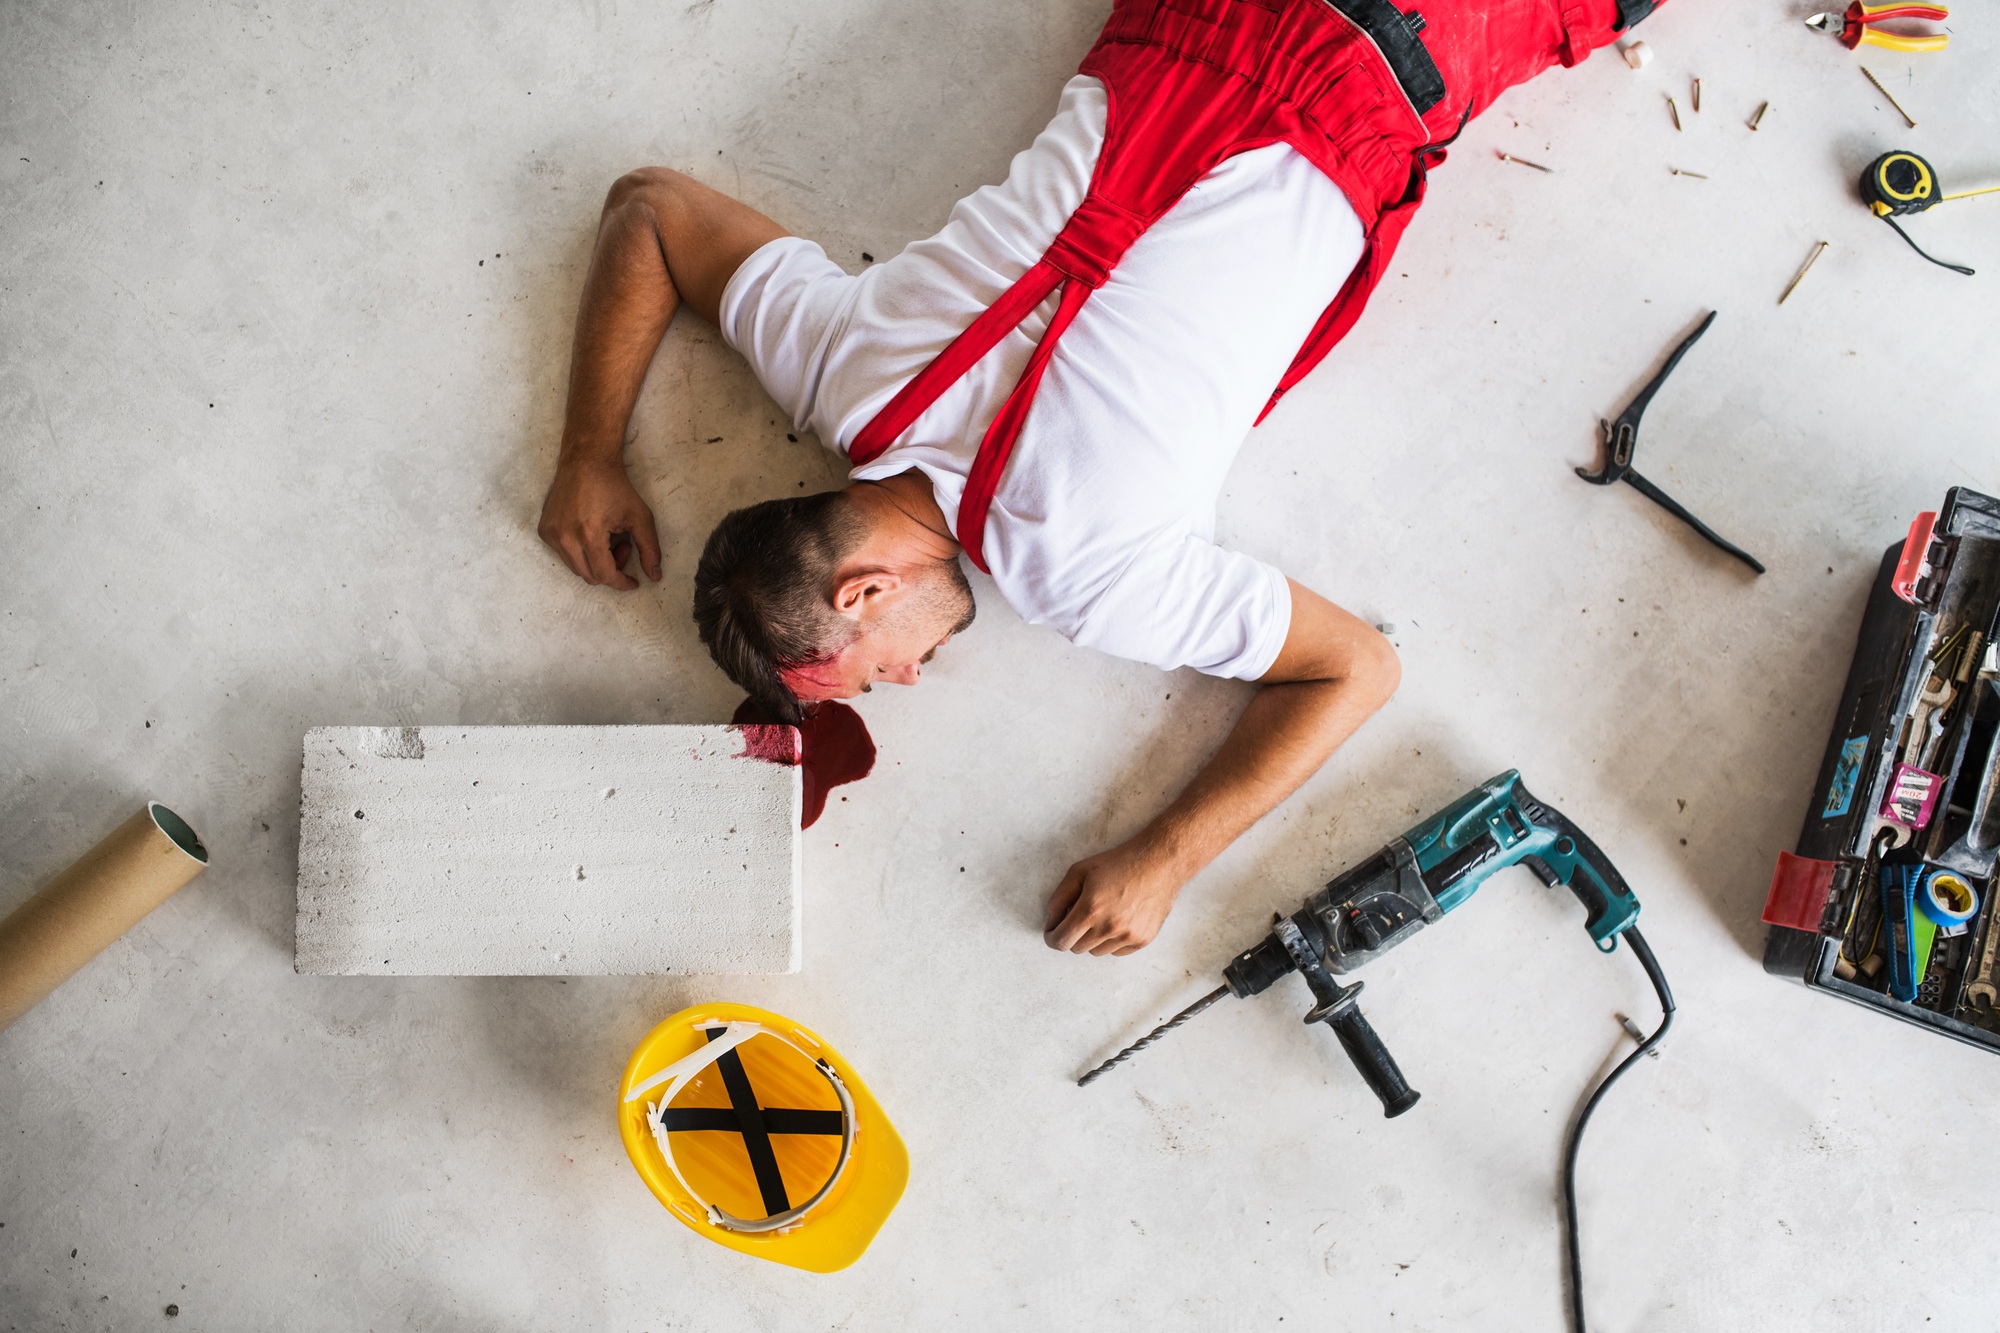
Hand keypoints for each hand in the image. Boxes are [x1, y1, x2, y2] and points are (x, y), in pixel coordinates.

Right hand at [538, 457, 662, 588]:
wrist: (586, 460)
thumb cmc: (615, 486)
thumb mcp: (640, 517)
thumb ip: (650, 549)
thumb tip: (655, 576)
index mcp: (588, 534)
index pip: (604, 575)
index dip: (621, 582)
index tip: (633, 582)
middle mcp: (565, 537)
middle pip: (589, 576)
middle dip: (611, 570)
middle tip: (623, 547)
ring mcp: (551, 534)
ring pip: (576, 568)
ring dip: (595, 562)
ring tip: (608, 539)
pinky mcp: (544, 530)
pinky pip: (564, 555)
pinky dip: (580, 553)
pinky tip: (592, 534)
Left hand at [1042, 842, 1184, 955]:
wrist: (1159, 863)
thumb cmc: (1118, 863)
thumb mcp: (1080, 871)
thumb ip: (1059, 898)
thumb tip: (1052, 921)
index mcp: (1090, 909)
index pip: (1060, 941)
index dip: (1051, 938)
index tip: (1053, 932)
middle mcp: (1109, 927)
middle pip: (1076, 948)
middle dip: (1072, 935)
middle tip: (1079, 917)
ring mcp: (1127, 936)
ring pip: (1096, 952)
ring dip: (1092, 939)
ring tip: (1102, 915)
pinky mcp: (1142, 940)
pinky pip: (1116, 952)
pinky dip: (1111, 941)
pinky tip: (1117, 920)